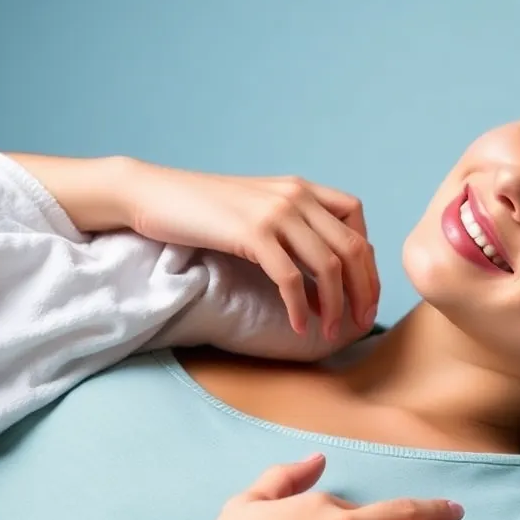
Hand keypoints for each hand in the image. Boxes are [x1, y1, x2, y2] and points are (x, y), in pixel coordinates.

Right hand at [122, 162, 379, 340]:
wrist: (153, 193)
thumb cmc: (202, 208)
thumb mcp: (258, 206)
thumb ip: (291, 223)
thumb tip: (323, 265)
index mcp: (301, 187)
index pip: (356, 220)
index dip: (366, 259)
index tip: (363, 291)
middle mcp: (296, 195)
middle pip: (353, 247)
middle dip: (364, 289)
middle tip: (363, 321)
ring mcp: (275, 212)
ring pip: (328, 265)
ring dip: (334, 305)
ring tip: (331, 331)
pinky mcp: (252, 233)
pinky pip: (290, 278)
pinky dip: (299, 307)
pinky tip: (297, 326)